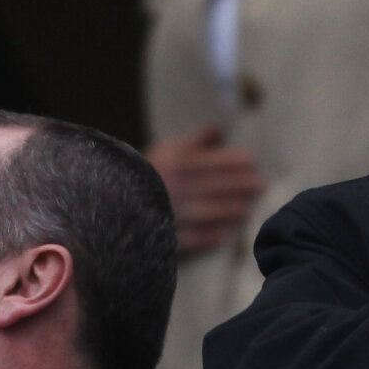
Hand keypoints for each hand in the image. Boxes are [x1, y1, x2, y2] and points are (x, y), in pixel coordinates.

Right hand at [146, 124, 264, 253]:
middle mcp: (180, 186)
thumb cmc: (150, 176)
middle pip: (241, 186)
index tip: (252, 167)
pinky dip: (224, 231)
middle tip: (258, 187)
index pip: (236, 160)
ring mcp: (179, 214)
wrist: (111, 211)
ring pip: (233, 212)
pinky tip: (228, 227)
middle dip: (252, 186)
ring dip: (242, 209)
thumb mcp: (168, 152)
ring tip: (246, 207)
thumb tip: (220, 128)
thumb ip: (197, 141)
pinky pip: (215, 237)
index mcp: (181, 161)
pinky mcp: (178, 240)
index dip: (248, 163)